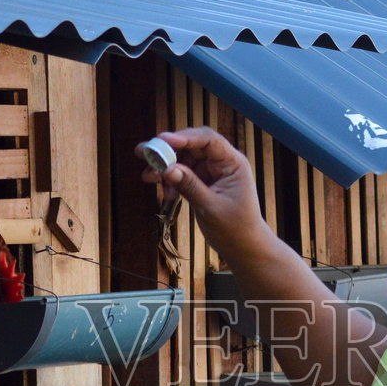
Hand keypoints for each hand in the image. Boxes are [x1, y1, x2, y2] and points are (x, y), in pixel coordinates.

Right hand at [140, 126, 271, 263]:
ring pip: (183, 159)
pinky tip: (165, 193)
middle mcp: (222, 163)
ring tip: (147, 177)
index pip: (208, 141)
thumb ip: (190, 186)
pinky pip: (182, 173)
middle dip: (167, 149)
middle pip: (192, 146)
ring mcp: (211, 172)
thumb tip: (168, 169)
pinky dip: (170, 180)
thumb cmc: (236, 228)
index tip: (161, 140)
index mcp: (233, 163)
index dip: (184, 137)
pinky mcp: (202, 182)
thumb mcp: (211, 208)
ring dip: (165, 166)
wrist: (243, 247)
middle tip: (143, 152)